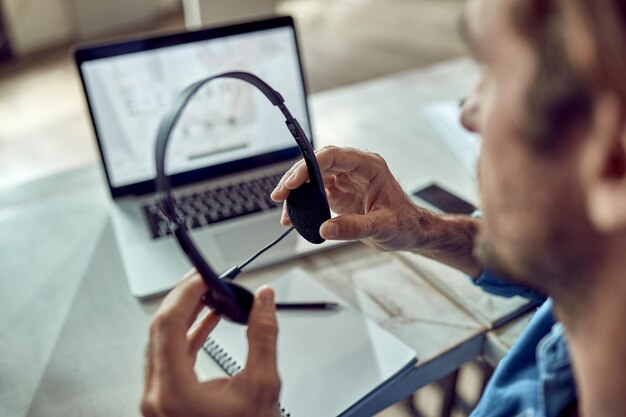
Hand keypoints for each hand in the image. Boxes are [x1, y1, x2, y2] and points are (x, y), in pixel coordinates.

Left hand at [141, 270, 280, 416]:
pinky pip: (169, 356)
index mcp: (173, 391)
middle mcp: (156, 395)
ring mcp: (156, 399)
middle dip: (183, 297)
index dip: (185, 292)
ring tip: (208, 294)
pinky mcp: (164, 399)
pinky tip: (206, 319)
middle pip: (159, 329)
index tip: (202, 275)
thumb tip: (264, 300)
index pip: (168, 324)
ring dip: (184, 314)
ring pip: (160, 341)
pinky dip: (187, 334)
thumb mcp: (262, 385)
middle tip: (204, 279)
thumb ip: (263, 336)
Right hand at [271, 146, 429, 251]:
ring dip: (296, 190)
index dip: (309, 166)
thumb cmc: (405, 224)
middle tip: (280, 196)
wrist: (410, 232)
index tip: (293, 183)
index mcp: (369, 166)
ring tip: (282, 207)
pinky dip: (302, 202)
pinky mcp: (340, 193)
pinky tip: (292, 215)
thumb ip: (354, 228)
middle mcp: (355, 169)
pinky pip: (315, 193)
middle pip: (318, 164)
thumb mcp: (382, 227)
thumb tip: (325, 229)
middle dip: (296, 178)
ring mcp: (346, 180)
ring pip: (313, 177)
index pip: (333, 156)